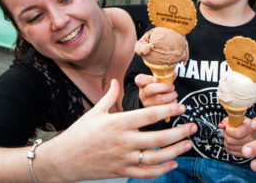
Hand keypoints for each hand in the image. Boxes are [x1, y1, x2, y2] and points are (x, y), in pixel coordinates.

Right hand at [39, 79, 196, 180]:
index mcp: (117, 123)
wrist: (63, 160)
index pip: (148, 115)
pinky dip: (161, 169)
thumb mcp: (94, 112)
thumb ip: (109, 97)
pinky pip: (145, 173)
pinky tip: (172, 163)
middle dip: (179, 132)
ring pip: (155, 157)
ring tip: (188, 144)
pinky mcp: (121, 171)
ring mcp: (122, 158)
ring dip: (175, 151)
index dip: (167, 110)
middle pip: (158, 137)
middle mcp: (122, 141)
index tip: (181, 106)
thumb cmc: (78, 134)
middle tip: (193, 126)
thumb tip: (114, 81)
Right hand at [136, 73, 177, 107]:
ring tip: (174, 94)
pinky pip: (166, 109)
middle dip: (164, 87)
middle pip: (151, 89)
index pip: (140, 79)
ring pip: (160, 100)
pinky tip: (174, 101)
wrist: (153, 103)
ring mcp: (148, 104)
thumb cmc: (157, 89)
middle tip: (172, 87)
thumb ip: (165, 77)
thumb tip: (173, 75)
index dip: (148, 79)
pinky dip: (173, 104)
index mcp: (142, 84)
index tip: (156, 79)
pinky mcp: (154, 113)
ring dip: (171, 96)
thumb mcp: (158, 82)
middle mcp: (143, 94)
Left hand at [218, 117, 255, 156]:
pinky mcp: (243, 154)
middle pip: (230, 140)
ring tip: (229, 135)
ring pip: (228, 146)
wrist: (251, 130)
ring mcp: (248, 148)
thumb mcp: (238, 117)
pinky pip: (229, 150)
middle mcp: (251, 139)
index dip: (228, 130)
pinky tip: (231, 140)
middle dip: (225, 134)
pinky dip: (227, 145)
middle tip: (227, 130)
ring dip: (226, 139)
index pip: (237, 133)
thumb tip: (221, 125)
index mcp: (250, 128)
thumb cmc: (243, 123)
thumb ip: (228, 120)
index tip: (228, 126)